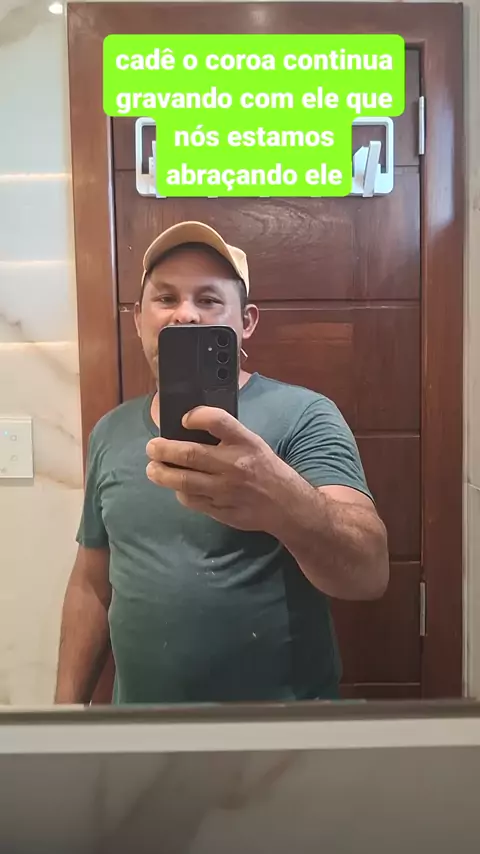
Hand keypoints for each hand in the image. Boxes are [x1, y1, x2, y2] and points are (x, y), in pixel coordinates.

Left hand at [145, 406, 296, 531]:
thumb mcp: (252, 443)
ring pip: (185, 481)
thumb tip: (187, 428)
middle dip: (164, 450)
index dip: (196, 416)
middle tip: (152, 447)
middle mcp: (235, 465)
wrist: (286, 505)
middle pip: (191, 454)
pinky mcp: (221, 510)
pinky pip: (192, 500)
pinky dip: (180, 492)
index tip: (183, 419)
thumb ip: (226, 436)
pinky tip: (176, 487)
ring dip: (162, 474)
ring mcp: (227, 490)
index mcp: (245, 442)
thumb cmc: (265, 469)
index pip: (218, 421)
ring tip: (153, 469)